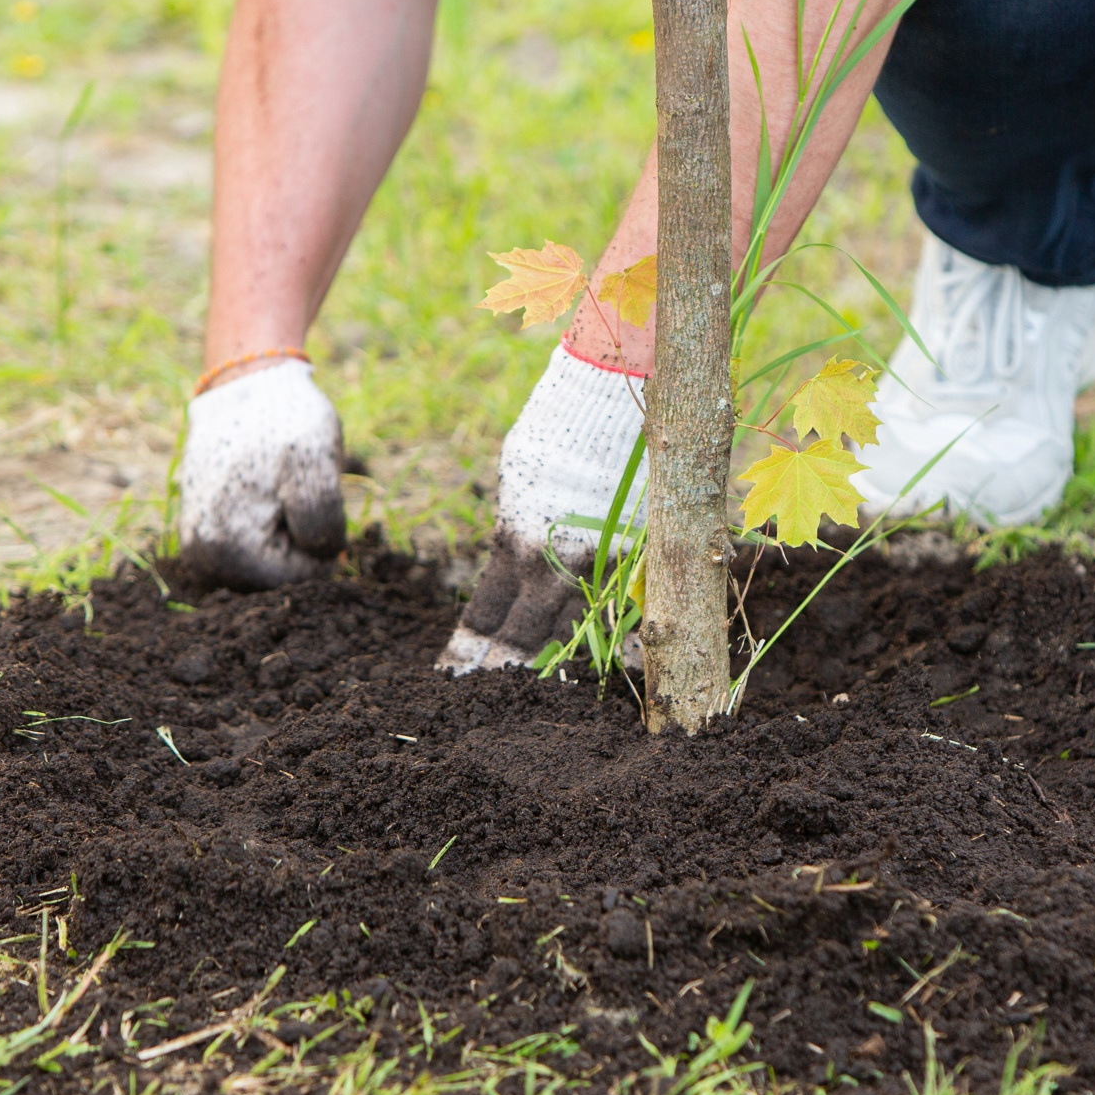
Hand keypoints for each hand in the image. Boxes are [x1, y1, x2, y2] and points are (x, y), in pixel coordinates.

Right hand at [177, 359, 346, 586]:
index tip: (303, 495)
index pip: (301, 580)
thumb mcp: (317, 464)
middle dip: (297, 541)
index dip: (319, 542)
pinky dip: (266, 527)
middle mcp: (202, 557)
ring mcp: (198, 545)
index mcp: (227, 550)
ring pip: (269, 565)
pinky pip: (252, 549)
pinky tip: (263, 492)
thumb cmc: (283, 420)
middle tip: (288, 490)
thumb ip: (321, 523)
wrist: (246, 384)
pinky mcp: (201, 530)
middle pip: (280, 579)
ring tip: (275, 489)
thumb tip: (320, 558)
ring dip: (283, 533)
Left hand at [438, 346, 644, 672]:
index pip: (490, 610)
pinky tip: (600, 664)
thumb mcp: (520, 479)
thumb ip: (517, 531)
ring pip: (575, 629)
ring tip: (532, 697)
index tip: (452, 673)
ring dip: (552, 663)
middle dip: (501, 671)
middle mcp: (559, 560)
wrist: (617, 393)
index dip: (471, 647)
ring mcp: (605, 561)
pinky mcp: (642, 555)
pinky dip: (608, 637)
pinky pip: (623, 610)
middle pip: (527, 633)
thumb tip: (514, 565)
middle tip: (479, 701)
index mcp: (520, 540)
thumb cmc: (560, 427)